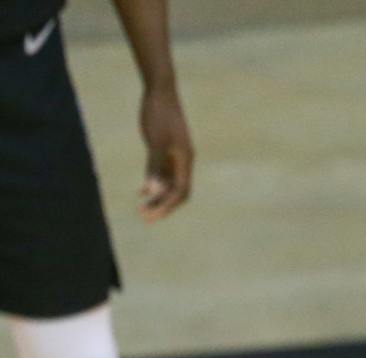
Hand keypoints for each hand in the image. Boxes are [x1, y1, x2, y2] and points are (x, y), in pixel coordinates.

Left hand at [137, 87, 191, 221]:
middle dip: (162, 206)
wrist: (160, 91)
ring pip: (170, 184)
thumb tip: (152, 192)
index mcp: (185, 160)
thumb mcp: (155, 142)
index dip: (166, 206)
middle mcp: (183, 161)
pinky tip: (141, 191)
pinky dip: (154, 184)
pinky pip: (163, 174)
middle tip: (145, 218)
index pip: (180, 192)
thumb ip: (154, 167)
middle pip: (177, 192)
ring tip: (141, 208)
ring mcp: (175, 156)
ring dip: (157, 198)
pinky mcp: (166, 150)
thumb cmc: (158, 115)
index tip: (151, 216)